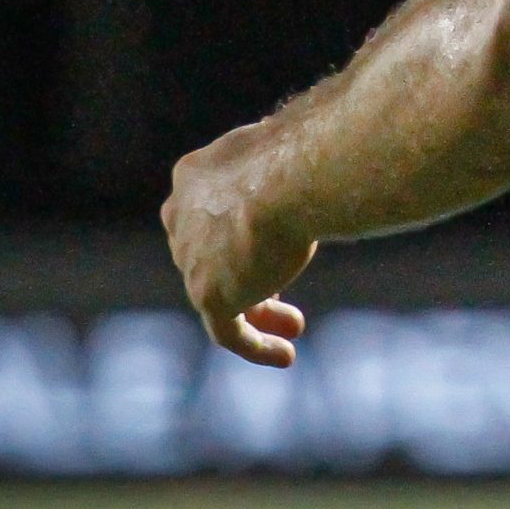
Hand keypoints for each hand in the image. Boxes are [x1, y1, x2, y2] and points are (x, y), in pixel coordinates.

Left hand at [161, 122, 318, 366]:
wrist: (288, 175)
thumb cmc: (302, 153)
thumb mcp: (289, 154)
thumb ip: (290, 168)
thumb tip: (327, 160)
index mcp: (194, 176)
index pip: (211, 212)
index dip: (238, 231)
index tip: (272, 242)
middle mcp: (182, 217)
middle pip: (212, 254)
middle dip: (246, 272)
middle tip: (280, 289)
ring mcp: (190, 258)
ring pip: (221, 293)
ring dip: (257, 311)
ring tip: (294, 325)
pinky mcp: (208, 294)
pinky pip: (228, 331)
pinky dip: (255, 345)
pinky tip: (285, 354)